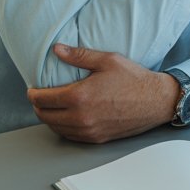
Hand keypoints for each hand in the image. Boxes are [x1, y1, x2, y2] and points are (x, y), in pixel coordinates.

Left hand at [26, 44, 180, 142]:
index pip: (42, 99)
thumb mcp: (107, 60)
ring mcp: (89, 130)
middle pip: (45, 116)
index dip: (33, 94)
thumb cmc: (135, 80)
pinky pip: (71, 136)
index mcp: (79, 97)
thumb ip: (79, 56)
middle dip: (38, 106)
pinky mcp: (97, 138)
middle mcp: (81, 117)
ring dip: (49, 118)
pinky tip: (67, 119)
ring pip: (56, 128)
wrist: (157, 100)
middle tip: (40, 98)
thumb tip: (57, 50)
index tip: (33, 89)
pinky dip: (63, 128)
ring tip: (52, 108)